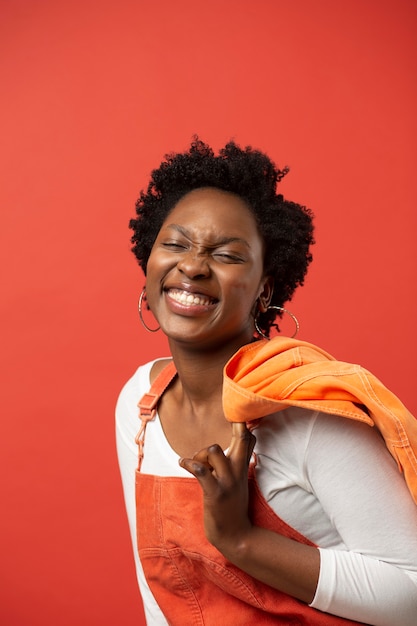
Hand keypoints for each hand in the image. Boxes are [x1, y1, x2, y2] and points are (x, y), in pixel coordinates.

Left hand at [179, 422, 255, 553]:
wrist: (236, 536)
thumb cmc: (233, 506)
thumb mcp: (240, 481)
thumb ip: (238, 463)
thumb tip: (232, 450)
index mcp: (243, 467)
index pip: (249, 439)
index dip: (243, 424)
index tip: (235, 415)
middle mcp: (237, 471)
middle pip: (241, 438)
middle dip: (236, 426)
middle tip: (229, 420)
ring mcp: (227, 481)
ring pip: (214, 450)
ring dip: (201, 453)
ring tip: (196, 462)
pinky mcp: (214, 493)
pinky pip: (200, 471)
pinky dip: (189, 463)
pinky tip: (183, 463)